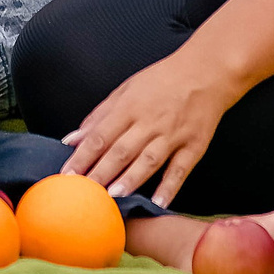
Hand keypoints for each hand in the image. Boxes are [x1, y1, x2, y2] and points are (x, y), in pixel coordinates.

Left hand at [60, 49, 239, 207]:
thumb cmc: (162, 80)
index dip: (82, 156)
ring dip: (130, 179)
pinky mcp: (194, 145)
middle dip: (101, 173)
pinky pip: (180, 168)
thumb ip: (100, 115)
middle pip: (121, 151)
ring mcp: (173, 134)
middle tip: (84, 193)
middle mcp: (150, 121)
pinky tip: (158, 201)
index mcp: (129, 107)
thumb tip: (73, 138)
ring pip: (149, 160)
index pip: (100, 136)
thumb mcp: (126, 89)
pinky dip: (169, 186)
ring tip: (114, 196)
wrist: (206, 72)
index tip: (67, 175)